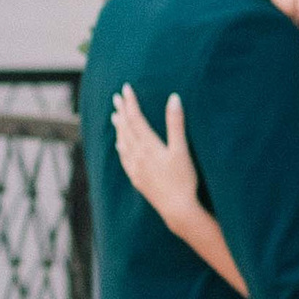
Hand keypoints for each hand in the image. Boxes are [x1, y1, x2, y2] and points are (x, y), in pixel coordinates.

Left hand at [113, 85, 199, 224]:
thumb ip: (176, 123)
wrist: (177, 209)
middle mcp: (138, 155)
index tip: (126, 88)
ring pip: (123, 142)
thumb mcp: (182, 149)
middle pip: (126, 128)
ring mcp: (136, 168)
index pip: (135, 118)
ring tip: (115, 116)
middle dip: (122, 111)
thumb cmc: (183, 179)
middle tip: (117, 98)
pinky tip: (119, 144)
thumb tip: (174, 98)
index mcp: (148, 145)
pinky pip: (124, 158)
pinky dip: (120, 147)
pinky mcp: (137, 179)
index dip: (131, 102)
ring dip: (119, 127)